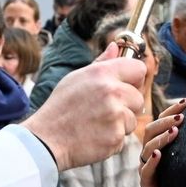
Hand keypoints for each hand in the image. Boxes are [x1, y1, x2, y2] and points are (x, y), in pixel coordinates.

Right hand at [22, 44, 145, 169]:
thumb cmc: (60, 107)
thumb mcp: (76, 78)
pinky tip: (95, 136)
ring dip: (120, 124)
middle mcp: (111, 92)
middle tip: (104, 111)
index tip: (126, 86)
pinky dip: (113, 139)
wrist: (46, 139)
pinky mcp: (115, 137)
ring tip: (97, 124)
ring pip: (132, 119)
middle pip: (139, 97)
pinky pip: (124, 137)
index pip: (139, 68)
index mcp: (102, 73)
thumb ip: (100, 63)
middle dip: (127, 106)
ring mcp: (115, 115)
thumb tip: (115, 47)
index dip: (134, 79)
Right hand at [140, 98, 185, 186]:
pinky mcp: (146, 185)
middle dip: (166, 121)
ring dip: (161, 138)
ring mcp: (147, 169)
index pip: (161, 122)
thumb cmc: (184, 183)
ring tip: (174, 132)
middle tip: (181, 117)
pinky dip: (152, 161)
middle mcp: (151, 154)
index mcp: (160, 145)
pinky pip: (146, 171)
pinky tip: (159, 155)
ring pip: (148, 148)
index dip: (171, 111)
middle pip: (151, 130)